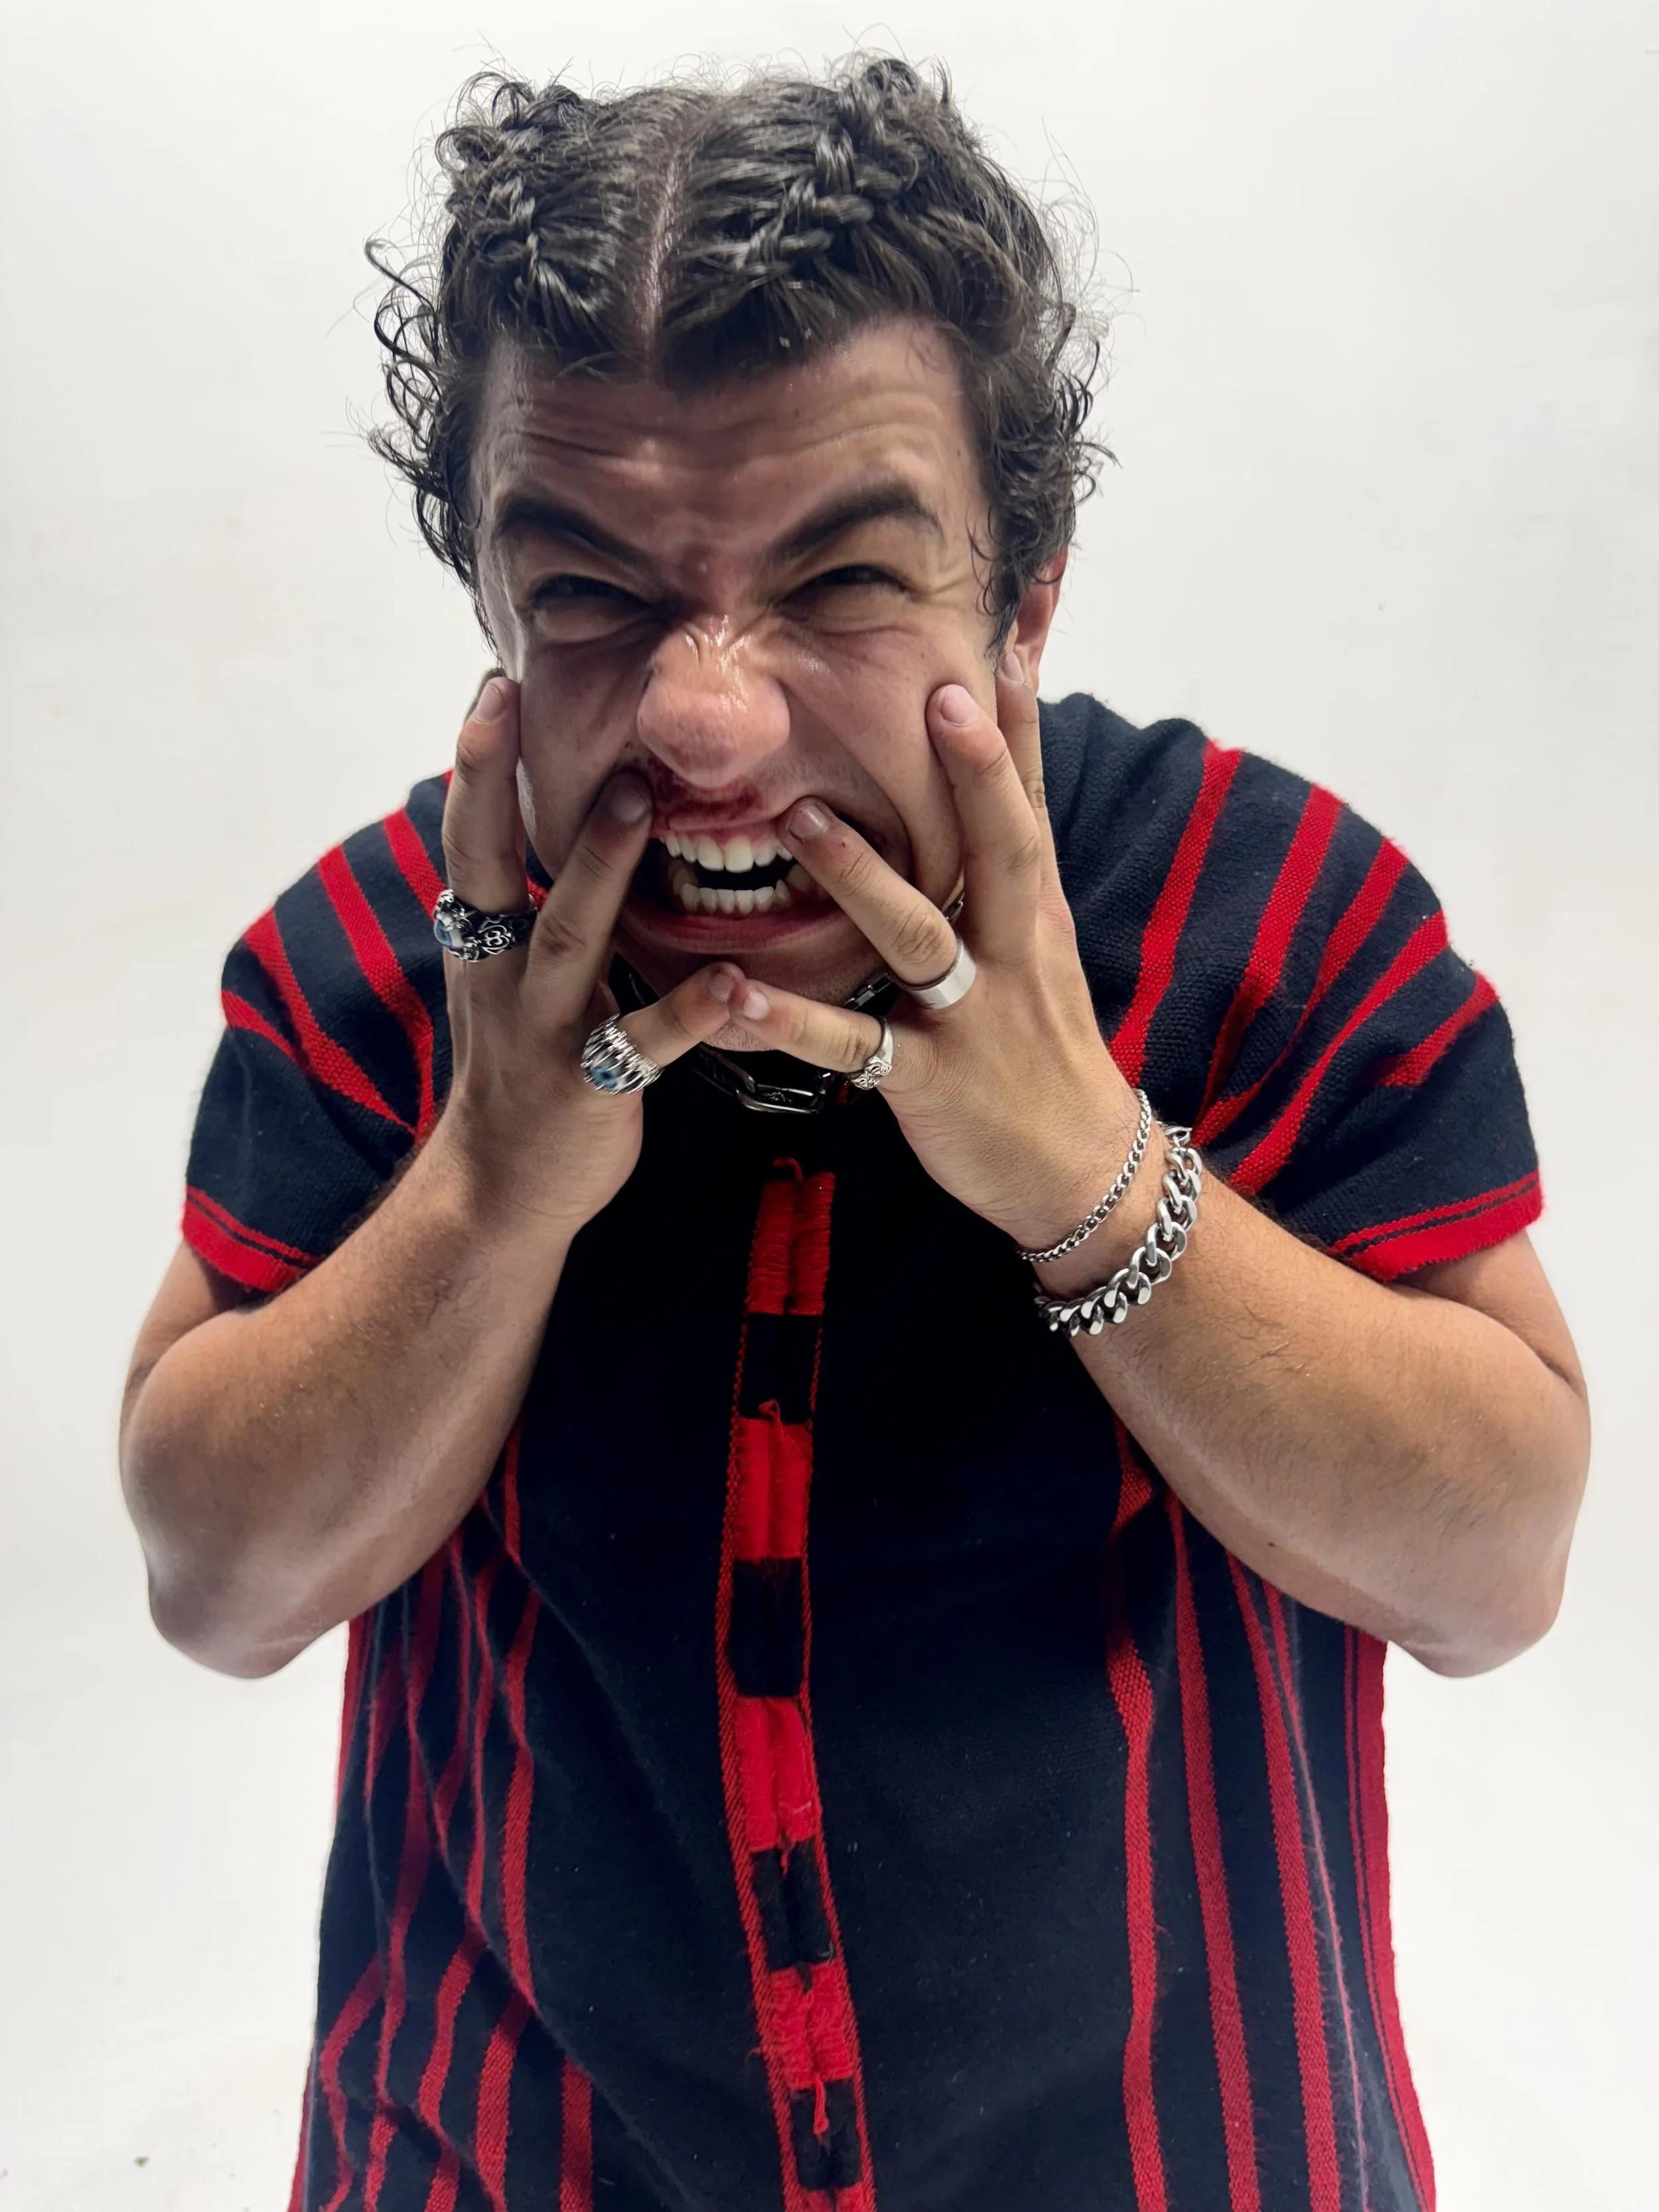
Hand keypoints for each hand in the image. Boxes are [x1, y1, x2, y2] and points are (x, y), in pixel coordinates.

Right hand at [429, 677, 742, 1232]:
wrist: (501, 1190)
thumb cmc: (522, 1065)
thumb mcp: (511, 975)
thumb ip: (533, 902)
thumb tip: (567, 812)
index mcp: (482, 941)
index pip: (468, 838)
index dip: (475, 765)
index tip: (490, 684)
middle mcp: (501, 974)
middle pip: (490, 867)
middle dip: (501, 787)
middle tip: (519, 705)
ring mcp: (542, 1030)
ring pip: (571, 938)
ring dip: (602, 866)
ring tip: (641, 801)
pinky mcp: (590, 1088)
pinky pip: (643, 1044)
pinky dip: (686, 1011)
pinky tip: (730, 982)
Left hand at [717, 654, 1146, 1254]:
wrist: (1076, 1166)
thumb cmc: (1043, 1039)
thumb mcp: (1041, 939)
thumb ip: (1008, 857)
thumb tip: (998, 765)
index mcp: (1031, 910)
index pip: (1027, 799)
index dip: (1020, 719)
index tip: (1016, 628)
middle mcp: (1012, 950)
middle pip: (1001, 849)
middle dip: (978, 773)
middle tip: (943, 693)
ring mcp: (974, 1016)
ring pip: (919, 937)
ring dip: (862, 878)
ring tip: (799, 820)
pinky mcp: (931, 1082)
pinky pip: (854, 1048)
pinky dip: (794, 1023)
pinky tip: (736, 994)